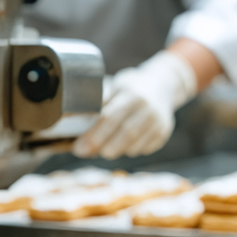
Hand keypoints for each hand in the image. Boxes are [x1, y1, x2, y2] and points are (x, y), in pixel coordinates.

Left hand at [74, 51, 196, 159]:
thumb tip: (73, 122)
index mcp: (132, 95)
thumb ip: (98, 104)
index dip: (93, 136)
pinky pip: (142, 150)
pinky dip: (129, 150)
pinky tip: (123, 143)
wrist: (162, 85)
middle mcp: (148, 109)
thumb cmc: (130, 89)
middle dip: (102, 148)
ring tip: (105, 146)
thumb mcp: (114, 87)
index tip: (79, 149)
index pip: (110, 118)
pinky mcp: (163, 133)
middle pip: (124, 135)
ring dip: (115, 150)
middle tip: (88, 152)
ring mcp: (158, 122)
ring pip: (133, 147)